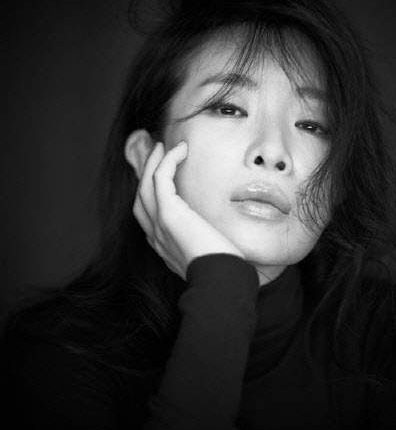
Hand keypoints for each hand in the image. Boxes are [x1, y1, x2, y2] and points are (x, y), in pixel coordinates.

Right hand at [133, 141, 244, 280]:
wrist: (220, 283)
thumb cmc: (221, 272)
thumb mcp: (208, 257)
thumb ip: (204, 243)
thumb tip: (217, 236)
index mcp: (163, 245)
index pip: (148, 213)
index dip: (151, 191)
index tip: (162, 174)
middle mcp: (155, 234)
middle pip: (141, 196)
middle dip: (147, 173)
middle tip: (157, 153)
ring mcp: (158, 224)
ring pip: (146, 184)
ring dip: (154, 162)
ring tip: (164, 146)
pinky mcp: (169, 214)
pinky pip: (160, 179)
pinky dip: (167, 161)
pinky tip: (180, 150)